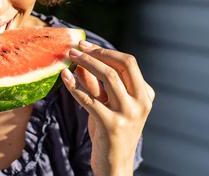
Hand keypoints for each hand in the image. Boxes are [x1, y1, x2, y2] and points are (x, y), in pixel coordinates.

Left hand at [61, 40, 154, 175]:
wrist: (114, 166)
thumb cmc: (110, 133)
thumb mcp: (106, 104)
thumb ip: (96, 83)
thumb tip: (82, 60)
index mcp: (144, 95)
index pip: (128, 62)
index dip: (105, 51)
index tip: (85, 45)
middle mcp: (141, 103)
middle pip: (122, 65)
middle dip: (97, 53)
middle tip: (76, 48)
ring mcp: (128, 114)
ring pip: (109, 77)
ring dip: (86, 63)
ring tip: (69, 57)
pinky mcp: (111, 125)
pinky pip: (90, 98)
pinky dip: (75, 85)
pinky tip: (64, 76)